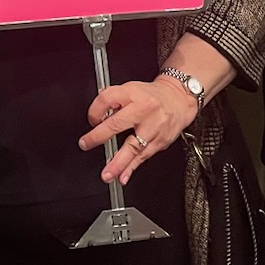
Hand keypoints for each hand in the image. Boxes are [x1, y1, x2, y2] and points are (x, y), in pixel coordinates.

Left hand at [78, 78, 198, 185]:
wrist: (178, 100)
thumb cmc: (152, 96)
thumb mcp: (131, 88)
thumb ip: (112, 99)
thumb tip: (97, 114)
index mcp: (132, 93)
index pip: (107, 99)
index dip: (94, 111)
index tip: (91, 120)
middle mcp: (143, 109)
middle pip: (117, 123)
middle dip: (99, 136)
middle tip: (86, 144)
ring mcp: (153, 127)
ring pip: (133, 146)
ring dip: (118, 162)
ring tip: (107, 173)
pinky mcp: (160, 141)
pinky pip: (143, 156)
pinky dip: (131, 168)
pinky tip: (123, 176)